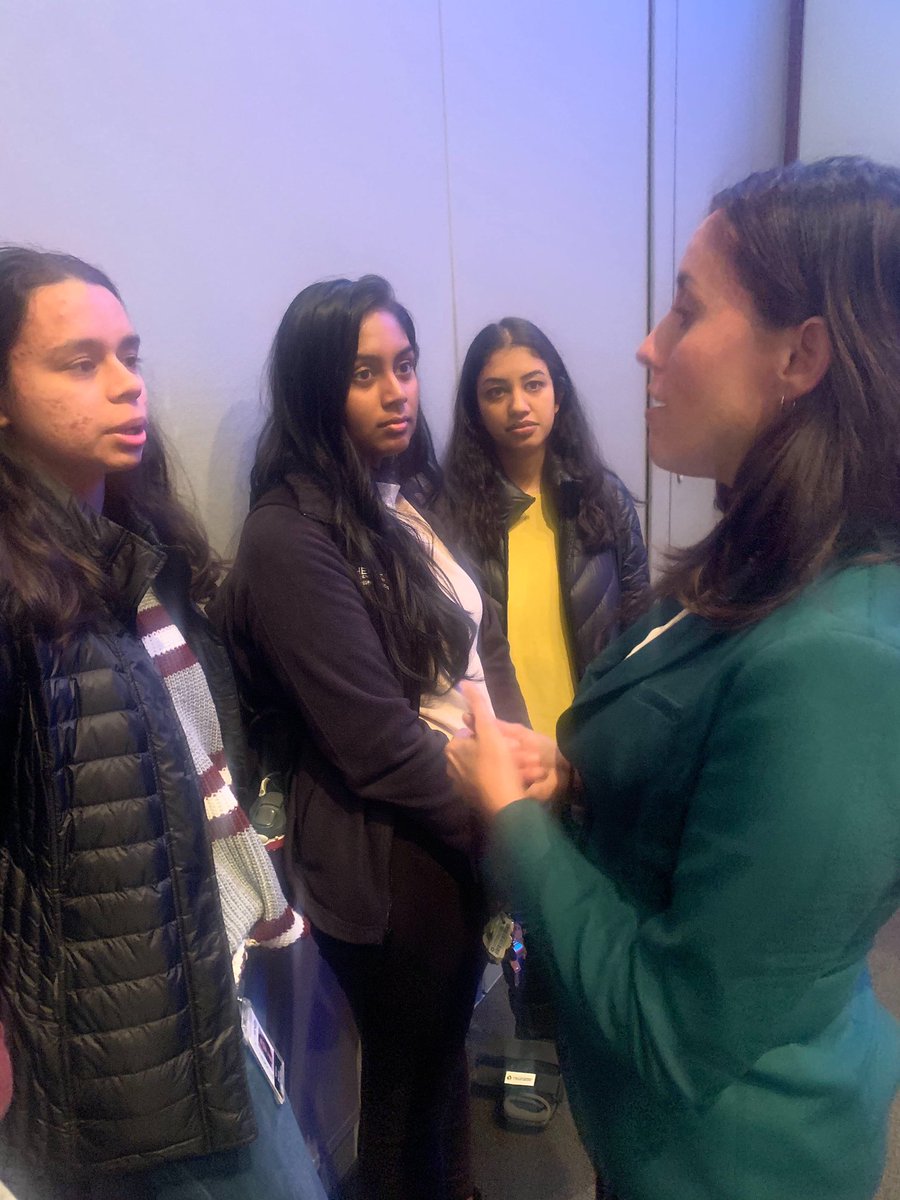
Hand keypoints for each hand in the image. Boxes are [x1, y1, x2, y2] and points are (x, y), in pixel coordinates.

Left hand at [446, 684, 523, 814]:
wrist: (506, 807)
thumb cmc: (497, 766)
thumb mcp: (490, 731)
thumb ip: (479, 706)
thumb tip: (463, 683)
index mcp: (453, 750)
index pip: (476, 732)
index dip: (499, 735)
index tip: (516, 741)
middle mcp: (454, 768)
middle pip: (486, 751)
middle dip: (510, 751)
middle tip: (531, 754)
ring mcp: (465, 786)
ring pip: (494, 767)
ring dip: (515, 765)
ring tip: (534, 768)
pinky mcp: (478, 801)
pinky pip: (496, 783)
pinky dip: (511, 779)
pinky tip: (527, 781)